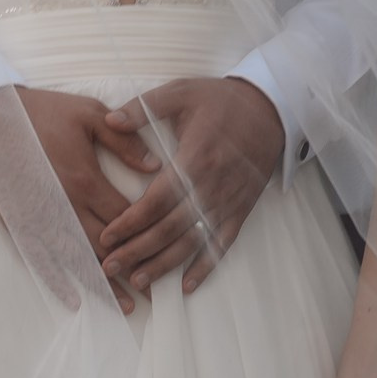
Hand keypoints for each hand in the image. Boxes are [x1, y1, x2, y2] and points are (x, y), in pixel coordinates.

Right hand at [0, 84, 161, 313]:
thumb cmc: (42, 111)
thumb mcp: (90, 114)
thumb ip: (125, 140)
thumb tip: (157, 166)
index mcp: (86, 180)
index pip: (126, 218)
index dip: (148, 236)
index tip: (166, 253)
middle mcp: (65, 207)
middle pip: (107, 248)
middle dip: (132, 271)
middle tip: (154, 294)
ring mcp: (41, 219)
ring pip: (78, 261)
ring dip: (103, 286)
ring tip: (126, 307)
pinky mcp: (19, 223)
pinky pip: (41, 259)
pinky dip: (58, 281)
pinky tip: (73, 300)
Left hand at [98, 77, 284, 296]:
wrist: (269, 110)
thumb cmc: (221, 100)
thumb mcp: (181, 92)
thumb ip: (143, 107)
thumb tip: (109, 119)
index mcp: (194, 159)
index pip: (157, 200)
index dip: (130, 222)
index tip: (107, 237)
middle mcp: (211, 187)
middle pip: (170, 228)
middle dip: (138, 250)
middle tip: (110, 266)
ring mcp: (228, 202)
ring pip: (193, 241)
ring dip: (165, 264)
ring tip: (139, 281)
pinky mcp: (241, 210)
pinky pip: (222, 244)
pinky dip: (206, 267)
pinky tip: (187, 285)